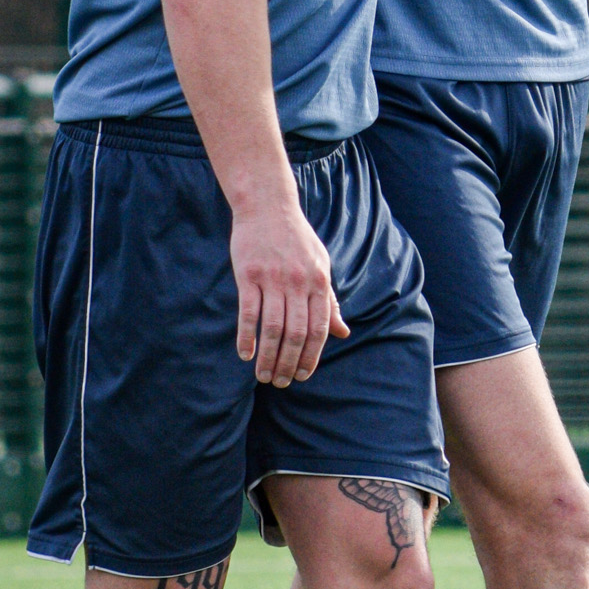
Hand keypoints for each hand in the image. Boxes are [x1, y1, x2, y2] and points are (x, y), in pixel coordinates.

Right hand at [229, 199, 350, 387]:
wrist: (268, 206)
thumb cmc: (297, 239)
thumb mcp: (321, 266)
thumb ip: (329, 301)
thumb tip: (343, 332)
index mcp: (319, 282)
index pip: (319, 329)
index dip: (311, 356)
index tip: (302, 375)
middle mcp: (298, 283)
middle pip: (295, 333)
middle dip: (288, 363)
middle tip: (281, 382)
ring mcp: (272, 279)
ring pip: (272, 328)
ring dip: (268, 357)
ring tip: (264, 376)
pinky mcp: (248, 274)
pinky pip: (248, 312)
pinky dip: (247, 336)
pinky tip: (245, 354)